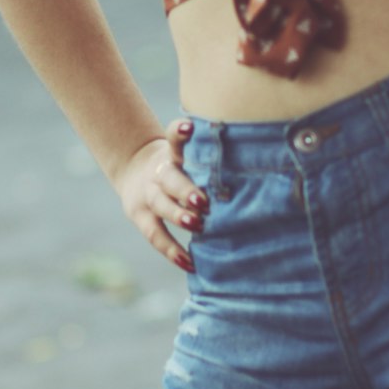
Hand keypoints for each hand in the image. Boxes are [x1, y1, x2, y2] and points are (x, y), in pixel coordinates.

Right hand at [115, 116, 208, 272]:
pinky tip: (189, 262)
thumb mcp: (186, 152)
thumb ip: (208, 157)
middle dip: (186, 189)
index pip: (173, 137)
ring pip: (161, 205)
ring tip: (197, 226)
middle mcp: (159, 172)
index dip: (179, 131)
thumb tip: (254, 164)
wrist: (134, 168)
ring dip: (178, 216)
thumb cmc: (178, 164)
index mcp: (172, 153)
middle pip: (170, 178)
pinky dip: (172, 250)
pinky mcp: (140, 216)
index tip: (189, 126)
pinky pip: (155, 235)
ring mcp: (147, 194)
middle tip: (203, 201)